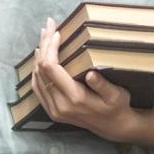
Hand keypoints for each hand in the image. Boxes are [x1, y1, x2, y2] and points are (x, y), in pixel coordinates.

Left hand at [28, 17, 135, 138]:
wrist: (113, 128)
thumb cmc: (117, 107)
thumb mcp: (117, 95)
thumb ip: (103, 85)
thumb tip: (90, 74)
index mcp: (74, 99)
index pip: (52, 69)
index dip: (50, 48)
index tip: (57, 32)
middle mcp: (59, 105)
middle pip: (41, 70)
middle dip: (43, 45)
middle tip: (48, 26)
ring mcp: (53, 109)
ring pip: (36, 77)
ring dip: (39, 55)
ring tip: (44, 36)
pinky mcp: (51, 110)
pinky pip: (37, 87)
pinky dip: (37, 69)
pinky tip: (40, 56)